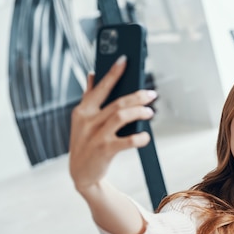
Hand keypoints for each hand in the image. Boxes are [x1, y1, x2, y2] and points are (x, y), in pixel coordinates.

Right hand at [69, 56, 155, 195]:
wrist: (82, 174)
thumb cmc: (86, 143)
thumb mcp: (82, 120)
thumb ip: (88, 98)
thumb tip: (92, 74)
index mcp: (82, 111)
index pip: (99, 88)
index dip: (112, 73)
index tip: (124, 59)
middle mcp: (87, 121)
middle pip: (117, 102)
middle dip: (137, 95)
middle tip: (151, 93)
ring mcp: (95, 135)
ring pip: (121, 116)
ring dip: (139, 112)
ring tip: (150, 112)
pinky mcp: (104, 150)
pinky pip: (127, 141)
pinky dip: (139, 137)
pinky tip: (145, 136)